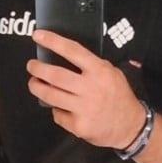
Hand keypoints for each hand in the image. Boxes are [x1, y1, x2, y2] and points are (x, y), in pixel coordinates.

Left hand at [27, 29, 144, 148]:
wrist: (130, 126)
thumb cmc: (118, 95)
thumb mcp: (111, 72)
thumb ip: (91, 65)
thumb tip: (63, 57)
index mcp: (99, 70)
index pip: (72, 51)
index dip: (53, 41)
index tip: (38, 35)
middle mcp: (90, 88)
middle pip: (55, 75)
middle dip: (38, 68)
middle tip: (31, 65)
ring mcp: (84, 108)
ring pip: (50, 95)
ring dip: (37, 87)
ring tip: (34, 83)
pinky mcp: (79, 126)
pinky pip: (58, 114)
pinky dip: (54, 109)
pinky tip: (57, 106)